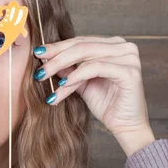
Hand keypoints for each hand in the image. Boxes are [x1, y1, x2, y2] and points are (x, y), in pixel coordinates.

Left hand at [33, 36, 151, 136]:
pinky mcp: (130, 72)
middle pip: (81, 46)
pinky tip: (63, 85)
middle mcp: (123, 47)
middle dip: (55, 57)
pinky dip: (76, 76)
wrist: (124, 126)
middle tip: (38, 68)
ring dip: (61, 67)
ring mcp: (129, 58)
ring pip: (86, 56)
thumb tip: (43, 56)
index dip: (57, 47)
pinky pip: (95, 68)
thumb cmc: (105, 103)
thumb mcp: (79, 82)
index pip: (80, 41)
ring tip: (44, 78)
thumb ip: (66, 68)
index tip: (37, 53)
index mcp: (113, 44)